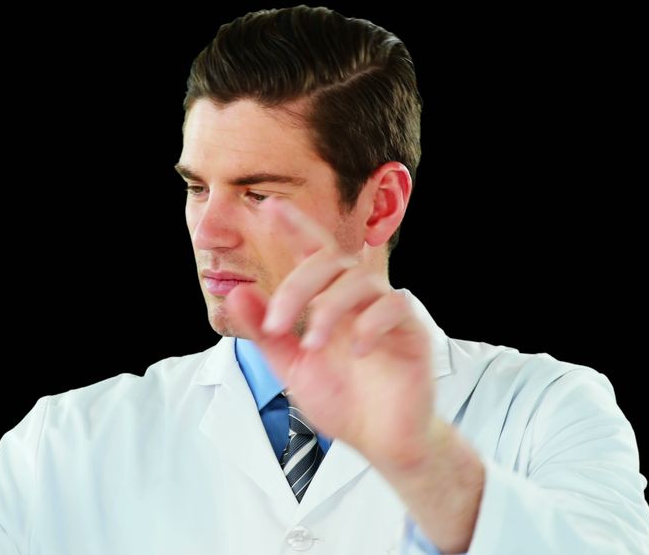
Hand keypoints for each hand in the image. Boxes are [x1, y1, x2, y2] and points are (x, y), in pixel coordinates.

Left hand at [227, 199, 435, 470]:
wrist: (381, 442)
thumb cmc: (343, 401)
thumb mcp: (291, 367)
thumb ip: (266, 333)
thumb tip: (237, 293)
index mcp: (327, 303)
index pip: (312, 253)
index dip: (295, 226)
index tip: (269, 207)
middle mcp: (357, 300)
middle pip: (331, 262)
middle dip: (297, 286)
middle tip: (277, 322)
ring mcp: (386, 313)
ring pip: (359, 281)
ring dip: (329, 309)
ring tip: (314, 345)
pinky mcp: (412, 331)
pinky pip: (395, 307)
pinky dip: (371, 324)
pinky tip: (357, 350)